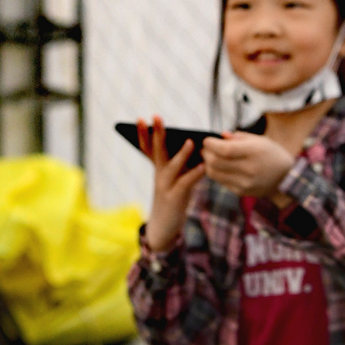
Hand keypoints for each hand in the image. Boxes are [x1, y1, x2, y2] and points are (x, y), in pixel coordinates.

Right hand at [139, 116, 206, 251]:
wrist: (163, 227)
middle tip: (156, 117)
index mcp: (158, 168)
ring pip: (172, 166)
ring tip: (190, 141)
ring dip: (182, 153)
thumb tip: (194, 143)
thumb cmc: (172, 198)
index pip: (147, 147)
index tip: (140, 119)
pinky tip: (204, 166)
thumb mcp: (174, 178)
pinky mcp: (176, 197)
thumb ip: (181, 162)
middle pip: (156, 151)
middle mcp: (159, 174)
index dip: (142, 134)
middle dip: (157, 133)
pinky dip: (195, 173)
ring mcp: (165, 186)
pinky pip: (186, 183)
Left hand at [201, 132, 294, 201]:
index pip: (225, 150)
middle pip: (216, 162)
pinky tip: (218, 167)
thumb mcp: (259, 140)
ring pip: (215, 173)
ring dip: (208, 164)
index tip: (206, 140)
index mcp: (254, 152)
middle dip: (206, 153)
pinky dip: (216, 173)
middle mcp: (249, 169)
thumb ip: (238, 137)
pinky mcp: (241, 192)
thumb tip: (221, 136)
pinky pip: (221, 182)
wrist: (286, 178)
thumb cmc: (271, 154)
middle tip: (205, 148)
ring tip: (209, 157)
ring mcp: (245, 183)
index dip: (211, 144)